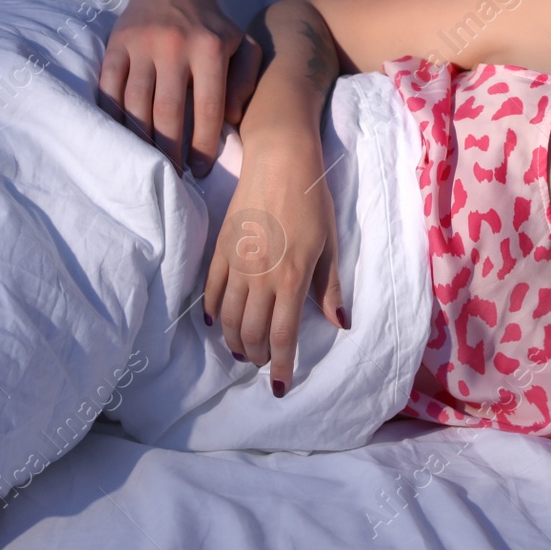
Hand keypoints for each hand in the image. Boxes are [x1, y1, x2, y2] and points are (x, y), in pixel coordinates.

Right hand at [99, 0, 261, 177]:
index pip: (207, 108)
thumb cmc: (212, 25)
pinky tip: (121, 136)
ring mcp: (142, 44)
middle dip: (169, 150)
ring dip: (140, 138)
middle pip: (168, 111)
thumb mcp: (243, 44)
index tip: (200, 171)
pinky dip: (113, 115)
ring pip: (135, 103)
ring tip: (147, 161)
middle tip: (171, 175)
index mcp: (211, 48)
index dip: (203, 145)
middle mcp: (175, 45)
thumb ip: (246, 80)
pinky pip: (109, 87)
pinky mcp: (116, 43)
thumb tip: (233, 119)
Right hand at [203, 133, 348, 395]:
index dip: (282, 366)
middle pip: (251, 333)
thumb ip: (329, 287)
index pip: (283, 336)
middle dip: (258, 356)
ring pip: (227, 318)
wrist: (280, 162)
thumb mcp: (330, 245)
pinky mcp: (220, 249)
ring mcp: (236, 264)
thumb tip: (340, 323)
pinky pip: (210, 291)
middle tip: (264, 363)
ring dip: (234, 341)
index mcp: (291, 279)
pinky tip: (216, 322)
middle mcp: (260, 277)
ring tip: (243, 350)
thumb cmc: (312, 202)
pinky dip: (211, 312)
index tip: (281, 388)